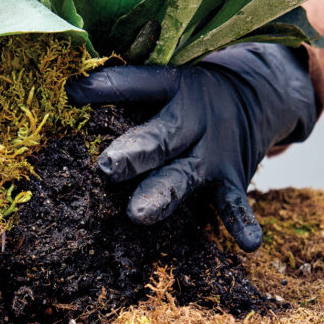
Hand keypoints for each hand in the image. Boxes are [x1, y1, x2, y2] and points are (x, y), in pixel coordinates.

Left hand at [66, 43, 316, 251]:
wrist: (257, 94)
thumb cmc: (188, 93)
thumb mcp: (166, 79)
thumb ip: (126, 88)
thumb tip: (66, 90)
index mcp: (172, 87)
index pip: (137, 85)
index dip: (106, 87)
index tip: (73, 93)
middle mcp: (193, 120)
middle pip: (159, 137)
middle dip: (133, 154)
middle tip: (106, 169)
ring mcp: (212, 153)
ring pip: (184, 176)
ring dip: (162, 195)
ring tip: (138, 215)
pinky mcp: (232, 179)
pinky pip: (235, 204)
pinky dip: (242, 223)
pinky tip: (249, 243)